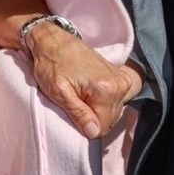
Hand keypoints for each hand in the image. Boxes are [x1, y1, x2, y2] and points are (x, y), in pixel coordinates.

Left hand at [25, 24, 142, 139]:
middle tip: (74, 102)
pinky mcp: (119, 77)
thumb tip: (94, 132)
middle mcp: (119, 85)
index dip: (86, 126)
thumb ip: (78, 113)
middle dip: (91, 117)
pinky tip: (87, 92)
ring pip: (111, 112)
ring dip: (95, 109)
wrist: (55, 42)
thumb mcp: (58, 92)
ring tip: (79, 95)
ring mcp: (121, 80)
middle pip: (109, 120)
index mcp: (106, 90)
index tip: (72, 113)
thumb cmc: (52, 65)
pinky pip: (113, 102)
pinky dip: (100, 101)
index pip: (103, 127)